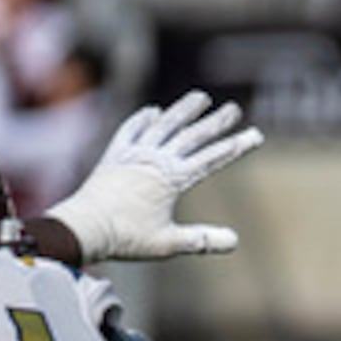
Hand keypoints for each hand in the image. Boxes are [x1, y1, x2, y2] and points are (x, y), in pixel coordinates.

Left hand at [39, 90, 263, 261]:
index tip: (255, 135)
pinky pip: (131, 131)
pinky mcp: (114, 156)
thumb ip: (202, 240)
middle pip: (192, 136)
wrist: (84, 227)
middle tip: (234, 109)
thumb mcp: (168, 243)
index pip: (211, 159)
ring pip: (164, 126)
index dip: (236, 147)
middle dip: (216, 122)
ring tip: (200, 97)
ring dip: (183, 110)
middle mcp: (155, 160)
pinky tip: (153, 112)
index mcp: (172, 179)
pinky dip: (142, 120)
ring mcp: (134, 155)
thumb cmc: (126, 237)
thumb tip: (235, 241)